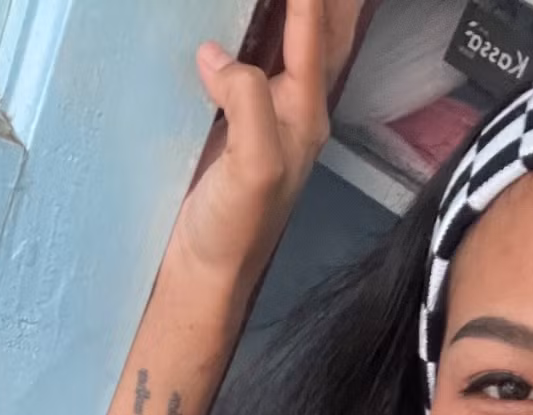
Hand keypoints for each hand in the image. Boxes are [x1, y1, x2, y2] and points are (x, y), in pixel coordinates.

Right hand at [170, 0, 362, 278]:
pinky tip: (253, 13)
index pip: (314, 32)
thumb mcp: (252, 166)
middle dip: (326, 2)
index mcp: (304, 113)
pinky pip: (259, 54)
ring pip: (297, 37)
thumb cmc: (236, 228)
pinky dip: (266, 23)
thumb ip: (247, 103)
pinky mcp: (237, 116)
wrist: (206, 270)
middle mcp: (295, 106)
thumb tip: (221, 56)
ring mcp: (267, 110)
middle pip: (325, 30)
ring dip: (303, 7)